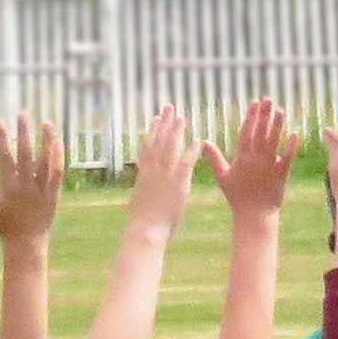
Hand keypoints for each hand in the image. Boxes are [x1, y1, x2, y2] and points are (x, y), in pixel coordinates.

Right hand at [0, 118, 63, 245]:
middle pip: (26, 153)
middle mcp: (27, 185)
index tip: (0, 121)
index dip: (2, 138)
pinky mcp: (54, 194)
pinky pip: (58, 173)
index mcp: (9, 186)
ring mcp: (42, 189)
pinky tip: (59, 143)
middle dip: (23, 132)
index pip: (5, 157)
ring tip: (47, 122)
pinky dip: (58, 157)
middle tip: (23, 113)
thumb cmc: (5, 225)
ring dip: (46, 140)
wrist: (26, 244)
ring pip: (46, 160)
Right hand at [128, 101, 199, 232]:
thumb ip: (143, 188)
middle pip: (159, 141)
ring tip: (181, 117)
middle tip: (170, 108)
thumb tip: (141, 186)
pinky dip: (191, 152)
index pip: (148, 147)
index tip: (156, 119)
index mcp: (144, 173)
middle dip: (165, 124)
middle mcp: (153, 170)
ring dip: (176, 132)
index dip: (152, 131)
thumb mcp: (139, 200)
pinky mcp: (177, 184)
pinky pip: (186, 164)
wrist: (146, 230)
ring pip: (170, 148)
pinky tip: (197, 141)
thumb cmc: (143, 222)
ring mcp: (165, 176)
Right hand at [203, 97, 300, 218]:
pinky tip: (295, 133)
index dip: (251, 116)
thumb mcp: (222, 176)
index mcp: (242, 158)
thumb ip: (214, 158)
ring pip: (274, 141)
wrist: (254, 215)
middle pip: (261, 132)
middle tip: (268, 99)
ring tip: (280, 110)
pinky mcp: (282, 174)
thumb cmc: (237, 196)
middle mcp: (256, 159)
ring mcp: (270, 166)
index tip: (254, 102)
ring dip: (277, 125)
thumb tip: (204, 142)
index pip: (247, 132)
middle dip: (264, 114)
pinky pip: (288, 158)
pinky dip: (291, 146)